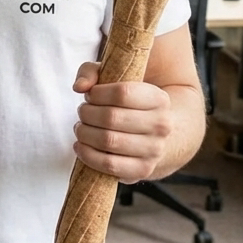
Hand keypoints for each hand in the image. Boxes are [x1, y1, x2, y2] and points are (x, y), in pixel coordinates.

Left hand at [71, 61, 174, 183]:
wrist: (153, 135)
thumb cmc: (127, 104)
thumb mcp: (115, 80)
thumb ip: (92, 72)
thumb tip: (80, 87)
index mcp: (159, 98)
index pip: (122, 93)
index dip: (98, 93)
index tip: (90, 95)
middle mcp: (162, 125)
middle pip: (111, 117)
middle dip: (87, 113)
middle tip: (82, 112)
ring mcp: (154, 150)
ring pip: (108, 141)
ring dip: (85, 133)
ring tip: (80, 128)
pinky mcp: (143, 170)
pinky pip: (109, 165)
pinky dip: (88, 155)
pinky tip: (80, 146)